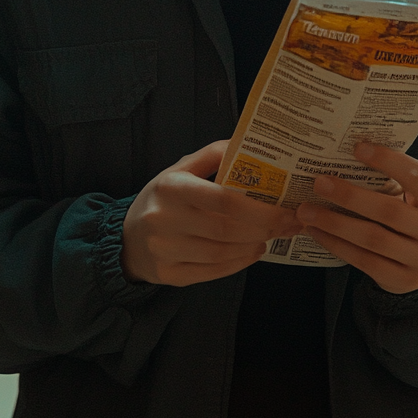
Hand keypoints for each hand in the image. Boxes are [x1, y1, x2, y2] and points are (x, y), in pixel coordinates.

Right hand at [121, 142, 298, 286]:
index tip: (286, 208)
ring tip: (273, 234)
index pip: (222, 200)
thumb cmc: (163, 199)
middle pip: (227, 229)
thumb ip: (212, 155)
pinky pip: (213, 272)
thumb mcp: (180, 170)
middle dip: (265, 227)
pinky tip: (253, 250)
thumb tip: (249, 143)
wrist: (127, 238)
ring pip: (222, 253)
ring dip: (255, 244)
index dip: (259, 208)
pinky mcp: (169, 274)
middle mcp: (165, 220)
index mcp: (171, 188)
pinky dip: (239, 262)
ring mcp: (165, 251)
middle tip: (289, 223)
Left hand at [297, 141, 417, 292]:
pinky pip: (364, 261)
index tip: (357, 148)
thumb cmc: (407, 214)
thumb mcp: (410, 195)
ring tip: (306, 211)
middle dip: (350, 196)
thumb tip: (343, 153)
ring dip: (335, 223)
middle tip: (319, 183)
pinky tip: (316, 232)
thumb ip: (388, 178)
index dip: (389, 161)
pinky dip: (336, 245)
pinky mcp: (404, 279)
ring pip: (373, 239)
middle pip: (390, 211)